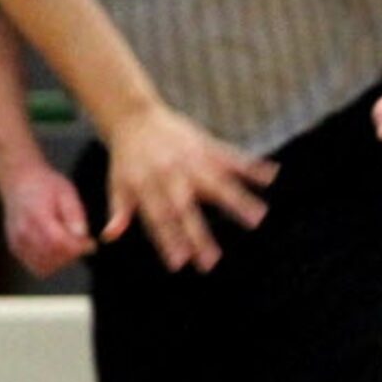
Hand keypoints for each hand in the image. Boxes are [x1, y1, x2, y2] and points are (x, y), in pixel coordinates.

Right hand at [0, 162, 95, 277]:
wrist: (18, 181)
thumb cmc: (45, 185)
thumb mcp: (66, 192)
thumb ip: (74, 214)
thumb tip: (82, 235)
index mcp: (37, 216)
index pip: (60, 243)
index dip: (80, 247)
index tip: (91, 243)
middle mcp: (24, 232)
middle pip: (53, 258)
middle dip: (72, 255)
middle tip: (81, 243)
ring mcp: (17, 242)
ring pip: (44, 267)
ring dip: (60, 262)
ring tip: (68, 246)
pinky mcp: (15, 247)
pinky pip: (35, 266)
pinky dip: (48, 262)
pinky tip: (55, 248)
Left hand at [102, 103, 275, 272]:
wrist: (134, 117)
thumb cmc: (126, 159)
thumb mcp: (117, 184)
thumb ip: (119, 211)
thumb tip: (109, 237)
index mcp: (147, 187)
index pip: (158, 220)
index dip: (168, 242)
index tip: (180, 264)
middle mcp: (170, 175)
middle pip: (186, 210)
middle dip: (198, 236)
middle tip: (212, 261)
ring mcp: (190, 159)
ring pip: (217, 182)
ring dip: (238, 200)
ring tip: (258, 218)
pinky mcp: (204, 145)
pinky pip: (230, 156)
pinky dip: (251, 165)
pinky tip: (272, 175)